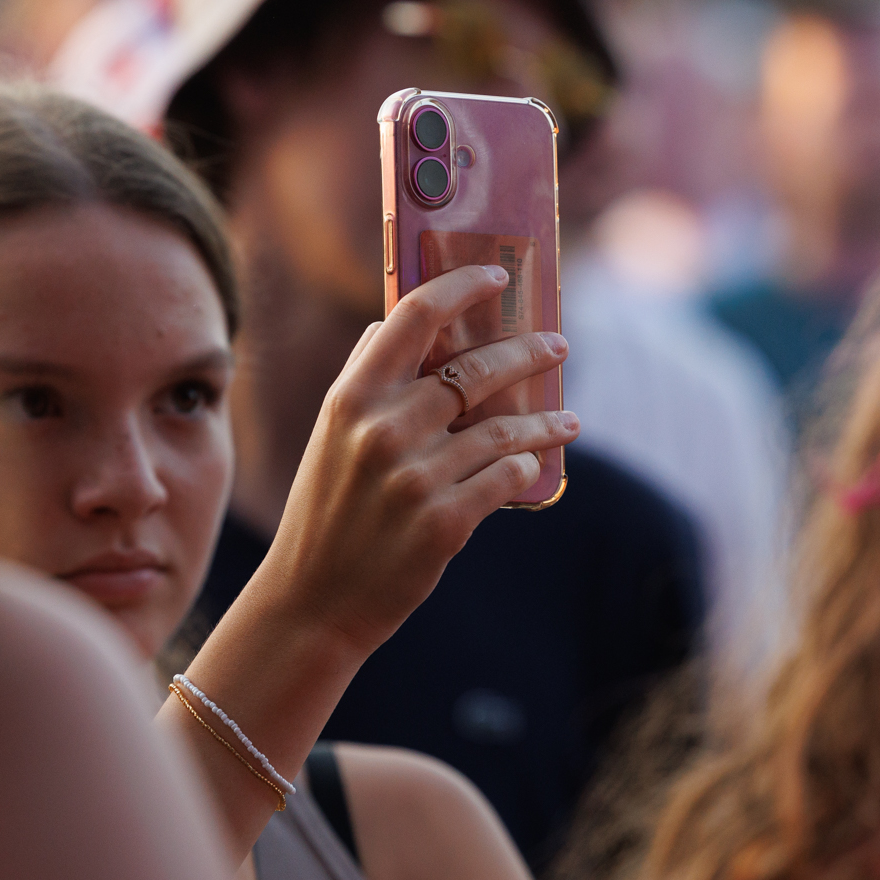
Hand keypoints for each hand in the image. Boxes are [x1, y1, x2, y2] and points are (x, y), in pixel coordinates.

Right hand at [263, 263, 578, 655]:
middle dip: (529, 351)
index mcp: (351, 398)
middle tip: (558, 345)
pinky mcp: (444, 523)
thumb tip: (392, 322)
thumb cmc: (324, 513)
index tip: (496, 276)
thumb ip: (362, 378)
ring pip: (504, 429)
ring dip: (546, 421)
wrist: (312, 603)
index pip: (414, 316)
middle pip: (476, 368)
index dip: (461, 286)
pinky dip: (527, 467)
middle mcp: (383, 430)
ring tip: (567, 420)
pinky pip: (507, 478)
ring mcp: (416, 478)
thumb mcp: (328, 437)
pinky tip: (536, 464)